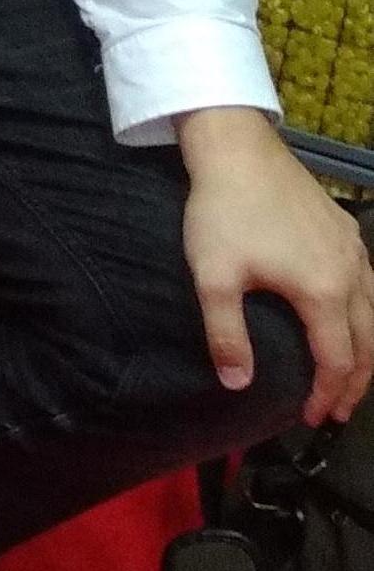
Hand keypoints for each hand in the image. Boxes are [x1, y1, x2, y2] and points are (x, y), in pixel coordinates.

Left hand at [176, 107, 373, 425]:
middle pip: (368, 344)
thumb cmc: (222, 214)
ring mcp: (355, 251)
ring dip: (366, 351)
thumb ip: (226, 334)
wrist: (238, 152)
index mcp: (323, 293)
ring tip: (350, 376)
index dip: (326, 395)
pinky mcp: (347, 232)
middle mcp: (351, 275)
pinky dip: (367, 315)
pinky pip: (371, 284)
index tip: (309, 418)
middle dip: (355, 384)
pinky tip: (351, 318)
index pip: (337, 361)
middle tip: (336, 411)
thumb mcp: (213, 276)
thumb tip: (238, 385)